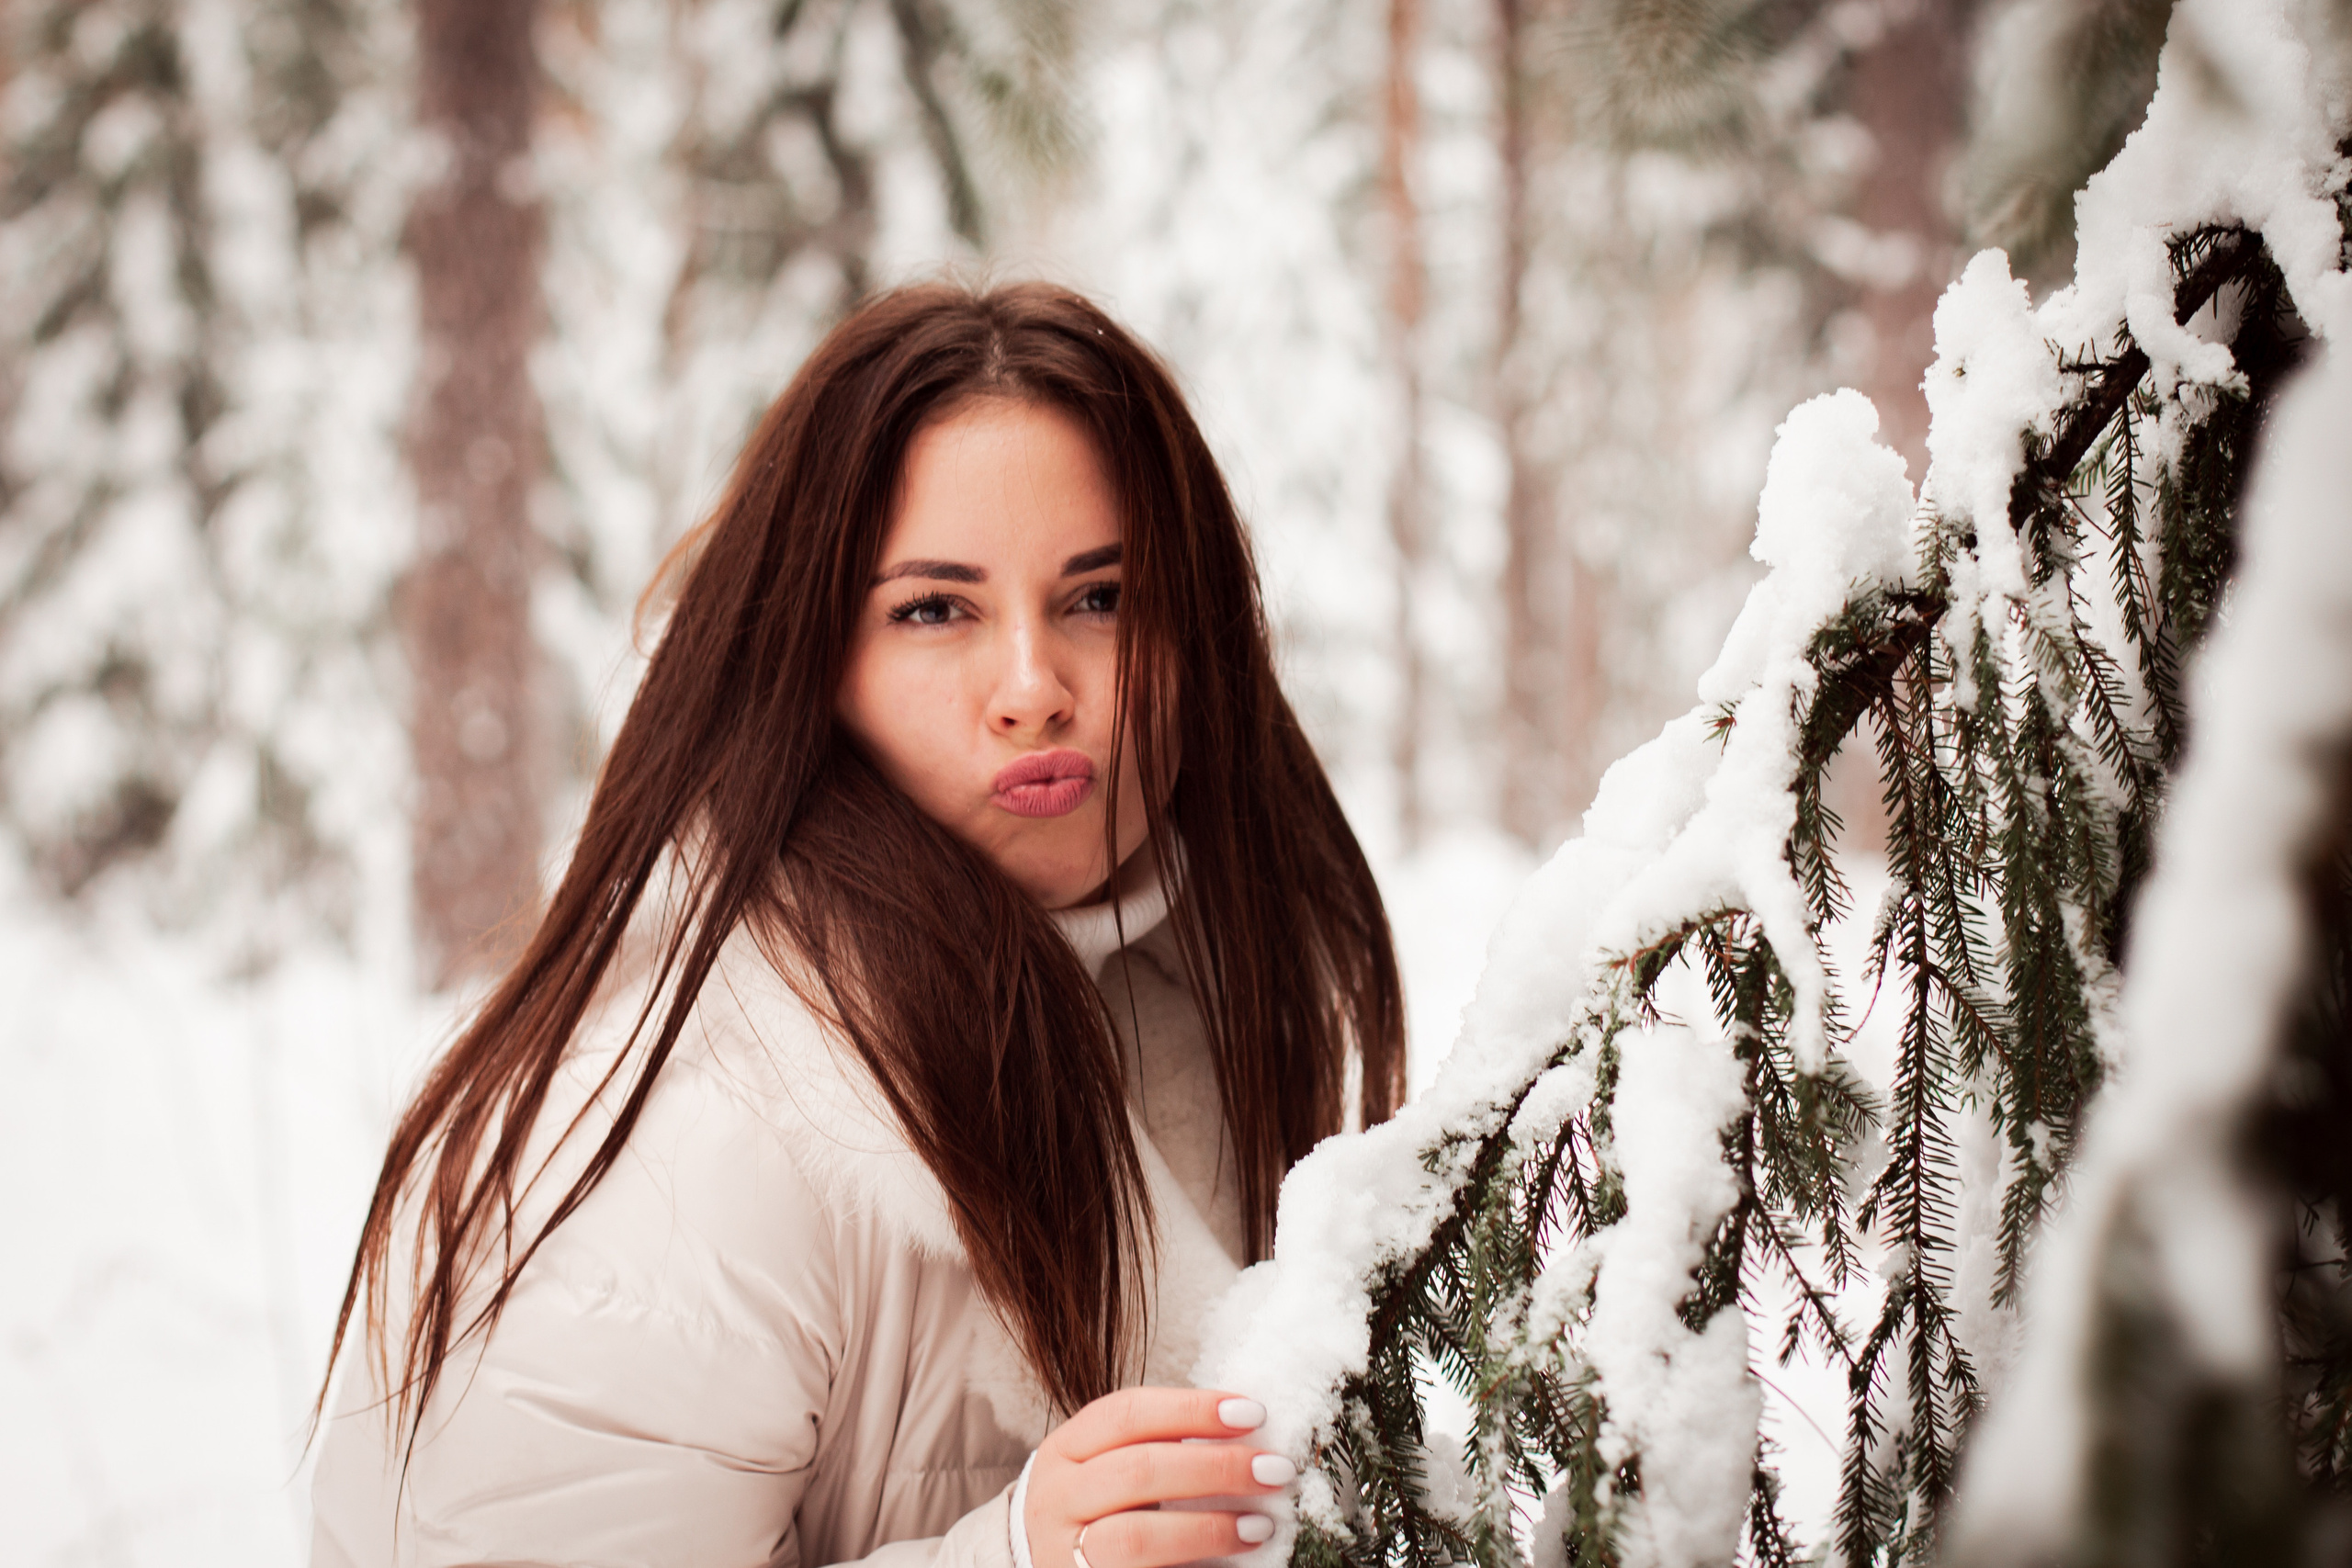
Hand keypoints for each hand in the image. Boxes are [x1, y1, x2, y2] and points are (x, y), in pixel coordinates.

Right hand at [1023, 1387, 1295, 1567]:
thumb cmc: (1099, 1510)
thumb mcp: (1110, 1466)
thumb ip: (1161, 1447)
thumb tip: (1247, 1429)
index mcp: (1065, 1450)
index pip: (1127, 1413)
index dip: (1192, 1409)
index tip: (1254, 1414)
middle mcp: (1056, 1498)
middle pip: (1137, 1471)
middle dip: (1214, 1468)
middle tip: (1274, 1470)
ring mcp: (1063, 1551)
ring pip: (1135, 1537)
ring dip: (1208, 1528)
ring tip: (1261, 1525)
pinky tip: (1232, 1563)